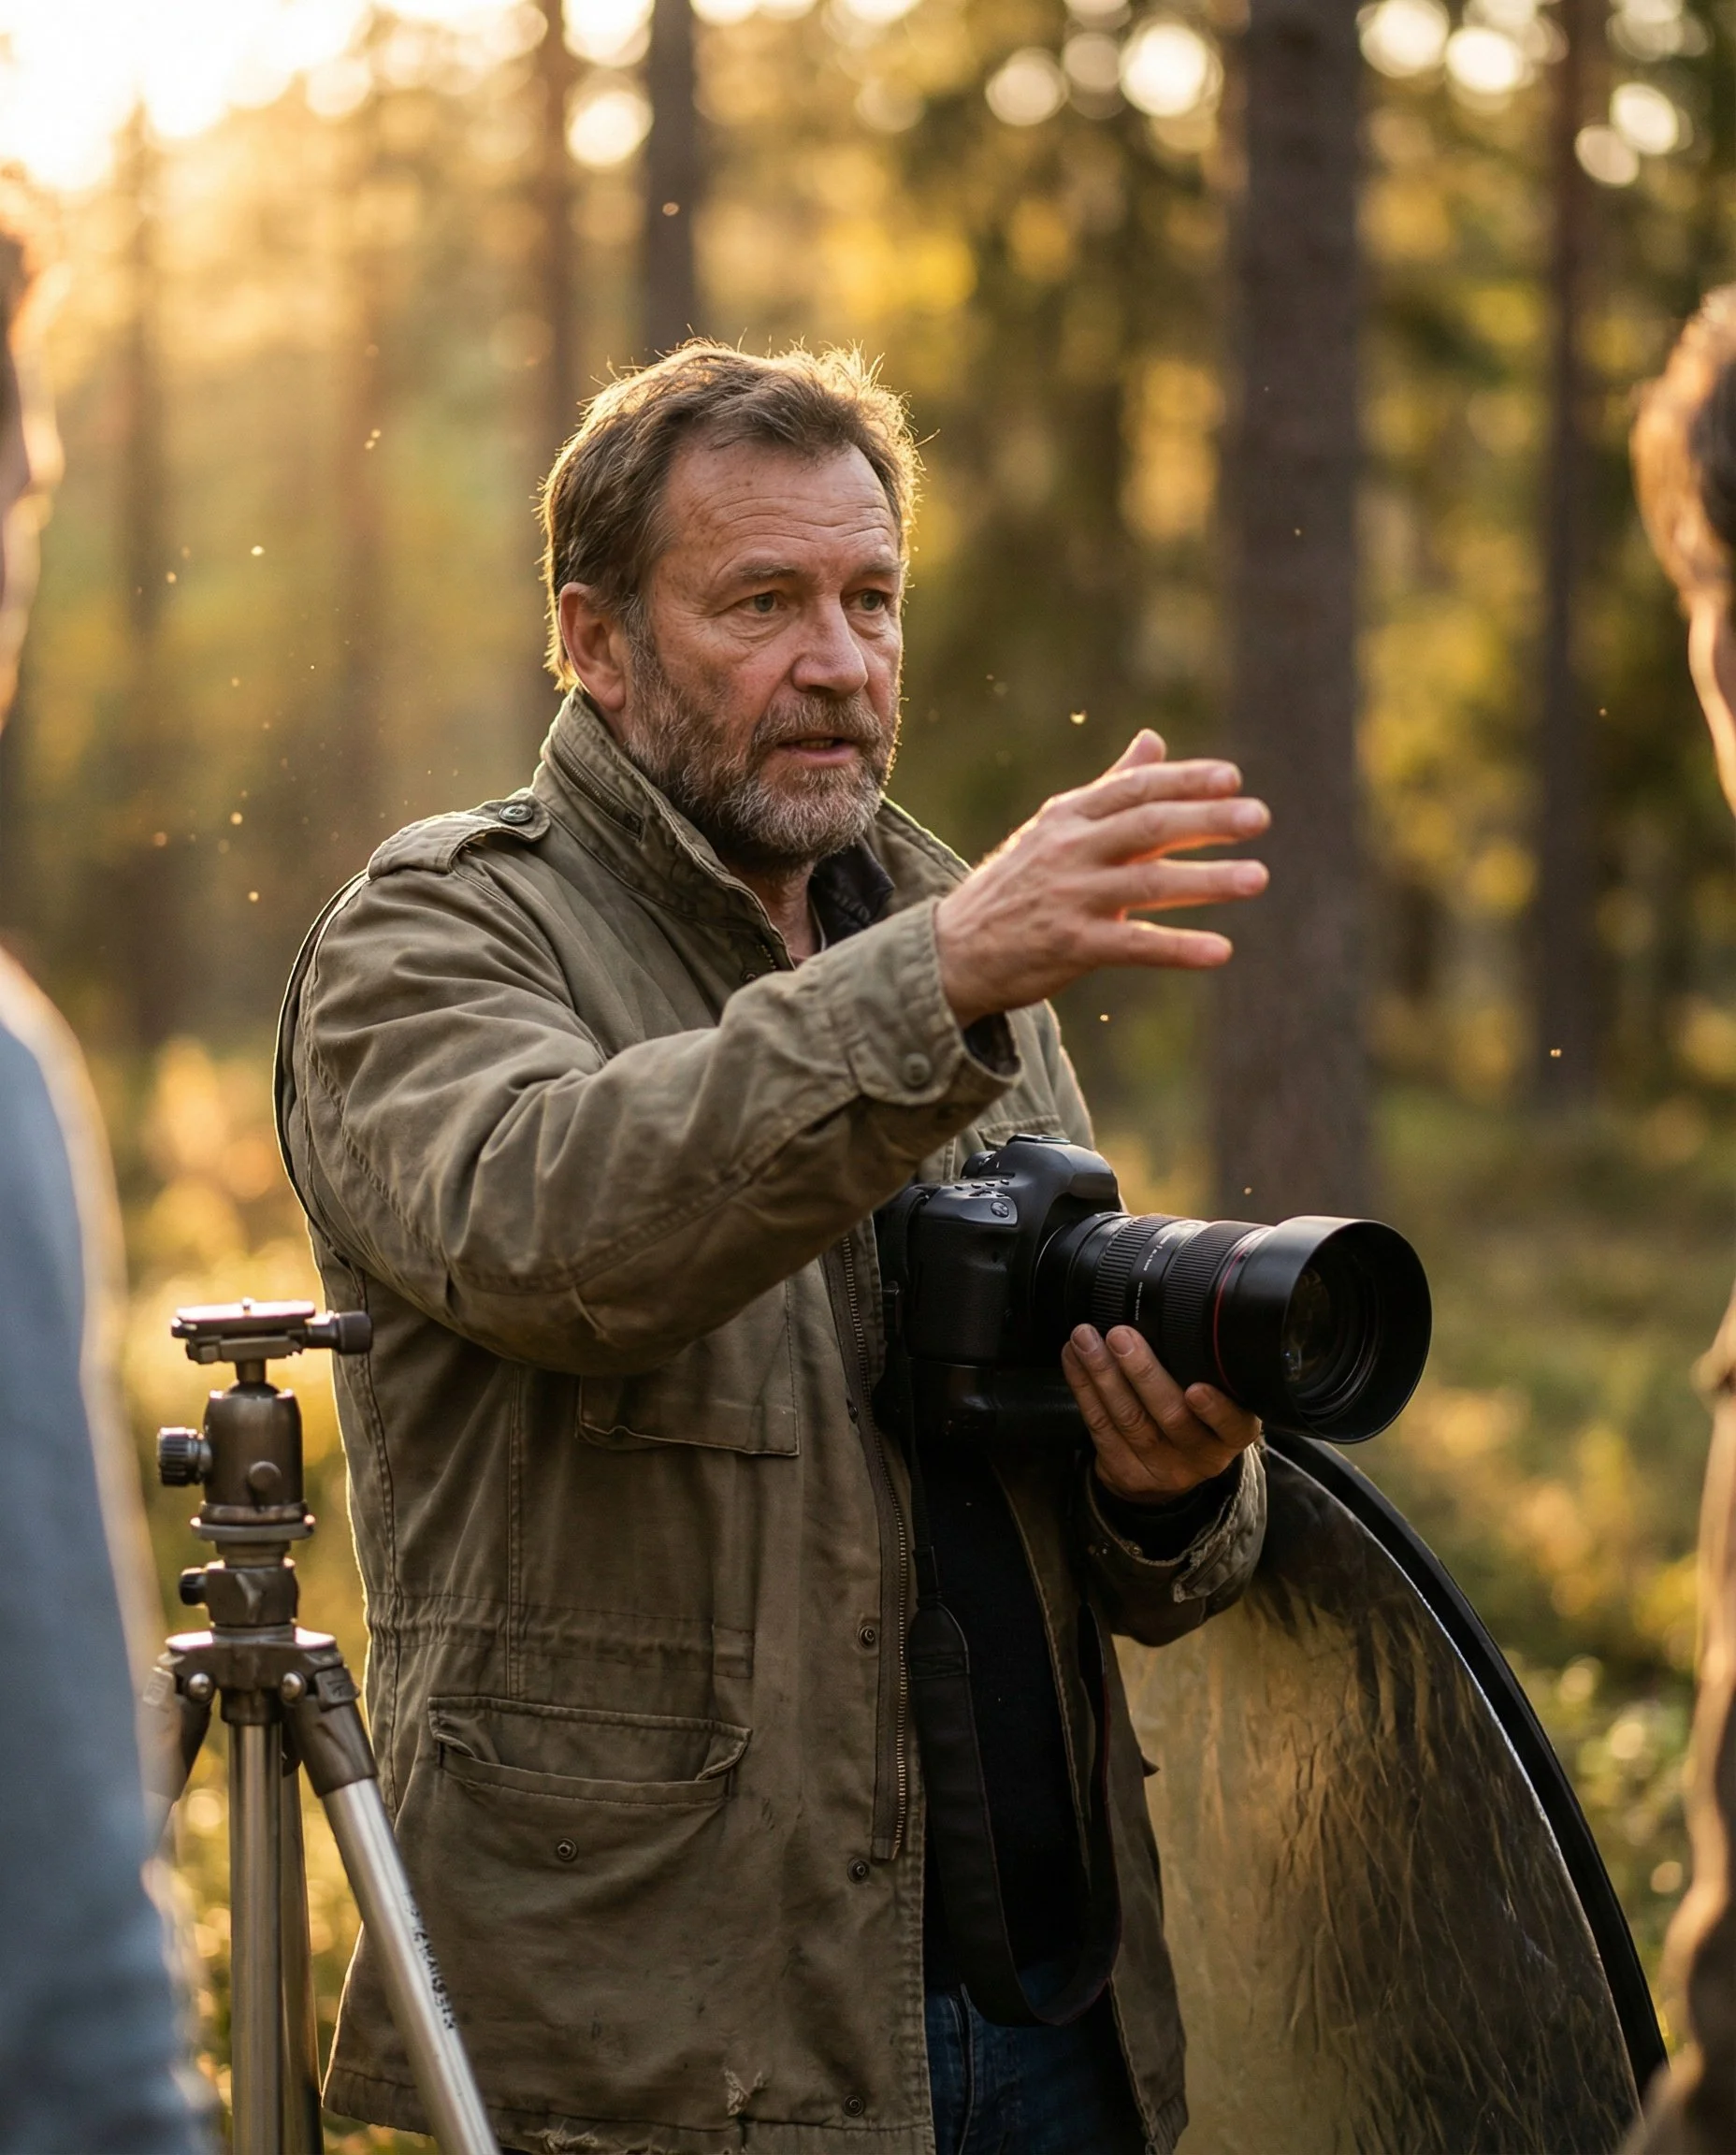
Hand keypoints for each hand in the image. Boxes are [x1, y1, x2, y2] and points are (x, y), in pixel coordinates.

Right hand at [934, 731, 1269, 1026]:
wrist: (955, 949)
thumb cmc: (1017, 885)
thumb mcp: (1057, 828)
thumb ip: (1112, 788)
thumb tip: (1154, 739)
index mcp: (1069, 816)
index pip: (1135, 789)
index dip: (1185, 781)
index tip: (1233, 778)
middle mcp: (1069, 850)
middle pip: (1147, 826)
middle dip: (1206, 819)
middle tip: (1258, 817)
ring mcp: (1069, 898)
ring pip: (1148, 883)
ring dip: (1207, 880)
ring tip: (1258, 878)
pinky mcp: (1070, 947)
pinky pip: (1135, 945)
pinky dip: (1180, 948)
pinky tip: (1221, 950)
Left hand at [1061, 1324, 1260, 1501]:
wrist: (1167, 1473)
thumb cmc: (1196, 1419)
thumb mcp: (1220, 1401)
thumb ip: (1209, 1369)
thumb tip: (1178, 1311)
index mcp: (1232, 1434)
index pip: (1232, 1426)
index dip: (1215, 1410)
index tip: (1197, 1388)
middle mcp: (1200, 1455)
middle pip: (1171, 1417)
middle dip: (1142, 1373)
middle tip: (1121, 1336)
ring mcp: (1161, 1468)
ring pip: (1128, 1419)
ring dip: (1102, 1373)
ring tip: (1086, 1339)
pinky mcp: (1124, 1471)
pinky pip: (1099, 1426)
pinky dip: (1083, 1387)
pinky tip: (1074, 1359)